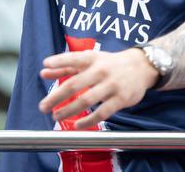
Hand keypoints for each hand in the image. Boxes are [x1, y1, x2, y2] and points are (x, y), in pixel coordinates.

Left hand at [37, 48, 158, 129]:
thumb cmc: (109, 64)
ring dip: (69, 110)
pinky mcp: (120, 99)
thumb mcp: (89, 60)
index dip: (59, 61)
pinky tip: (77, 125)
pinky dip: (88, 120)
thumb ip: (66, 66)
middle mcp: (101, 70)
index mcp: (92, 58)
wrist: (141, 67)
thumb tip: (43, 72)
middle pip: (75, 84)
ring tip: (56, 116)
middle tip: (43, 106)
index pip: (74, 58)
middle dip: (57, 96)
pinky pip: (102, 113)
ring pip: (87, 100)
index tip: (45, 64)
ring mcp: (111, 85)